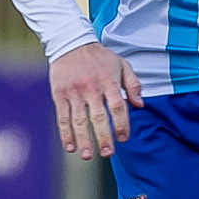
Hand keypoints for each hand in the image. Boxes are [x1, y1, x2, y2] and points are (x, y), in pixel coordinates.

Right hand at [49, 41, 142, 159]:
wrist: (71, 42)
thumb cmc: (100, 57)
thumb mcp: (121, 64)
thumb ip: (133, 84)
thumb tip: (140, 105)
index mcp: (109, 81)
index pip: (117, 106)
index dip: (121, 124)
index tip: (123, 138)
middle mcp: (91, 88)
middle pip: (98, 116)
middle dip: (103, 137)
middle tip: (108, 154)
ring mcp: (74, 91)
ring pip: (78, 120)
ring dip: (83, 139)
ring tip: (88, 156)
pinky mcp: (59, 94)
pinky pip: (62, 116)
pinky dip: (65, 133)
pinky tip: (70, 147)